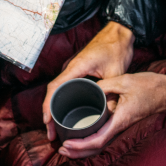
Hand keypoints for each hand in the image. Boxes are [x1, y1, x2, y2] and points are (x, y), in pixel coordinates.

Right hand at [42, 21, 134, 140]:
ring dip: (54, 107)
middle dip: (49, 113)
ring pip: (58, 90)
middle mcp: (71, 68)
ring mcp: (73, 69)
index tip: (47, 121)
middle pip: (53, 92)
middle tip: (51, 132)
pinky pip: (65, 86)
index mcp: (76, 68)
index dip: (48, 106)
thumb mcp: (116, 73)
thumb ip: (112, 94)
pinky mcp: (78, 70)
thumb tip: (110, 115)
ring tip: (55, 127)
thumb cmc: (116, 48)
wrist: (118, 32)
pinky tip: (65, 111)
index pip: (55, 88)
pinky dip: (61, 100)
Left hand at [58, 73, 165, 158]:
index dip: (81, 145)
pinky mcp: (122, 121)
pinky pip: (105, 134)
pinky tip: (83, 135)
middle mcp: (120, 126)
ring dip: (84, 148)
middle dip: (78, 152)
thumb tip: (90, 90)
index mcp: (119, 120)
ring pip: (101, 143)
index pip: (98, 140)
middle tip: (61, 149)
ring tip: (68, 146)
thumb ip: (105, 85)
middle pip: (97, 148)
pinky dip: (92, 139)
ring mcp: (121, 125)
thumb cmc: (150, 86)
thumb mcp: (125, 80)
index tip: (66, 144)